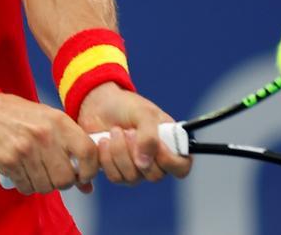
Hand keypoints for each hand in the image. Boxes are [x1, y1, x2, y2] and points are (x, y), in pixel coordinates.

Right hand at [0, 92, 98, 194]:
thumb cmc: (21, 117)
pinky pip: (27, 187)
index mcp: (59, 121)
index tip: (84, 175)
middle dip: (63, 182)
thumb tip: (87, 185)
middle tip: (55, 175)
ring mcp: (25, 150)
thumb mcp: (50, 122)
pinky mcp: (9, 162)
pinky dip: (27, 185)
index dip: (90, 169)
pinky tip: (23, 173)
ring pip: (46, 186)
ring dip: (44, 185)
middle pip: (66, 178)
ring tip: (36, 171)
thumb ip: (71, 148)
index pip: (87, 152)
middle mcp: (44, 135)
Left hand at [76, 83, 192, 184]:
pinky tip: (104, 141)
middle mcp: (156, 161)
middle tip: (128, 131)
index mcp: (170, 144)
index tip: (157, 146)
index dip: (170, 162)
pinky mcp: (118, 172)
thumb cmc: (127, 106)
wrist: (99, 104)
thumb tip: (144, 164)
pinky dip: (107, 158)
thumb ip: (149, 136)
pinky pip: (115, 177)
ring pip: (133, 177)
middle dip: (137, 151)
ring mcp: (137, 170)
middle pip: (155, 175)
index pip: (181, 167)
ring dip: (120, 152)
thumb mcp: (143, 113)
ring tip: (115, 131)